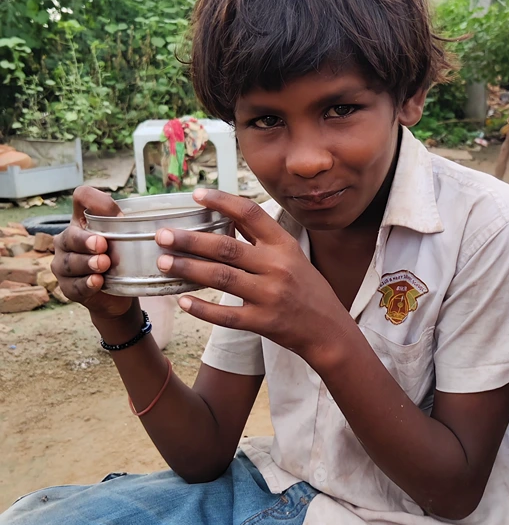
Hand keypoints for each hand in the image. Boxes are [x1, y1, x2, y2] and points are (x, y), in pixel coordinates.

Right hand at [52, 186, 131, 320]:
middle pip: (70, 235)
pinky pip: (73, 285)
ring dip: (87, 263)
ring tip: (103, 264)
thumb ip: (126, 226)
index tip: (118, 215)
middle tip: (102, 245)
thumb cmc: (120, 259)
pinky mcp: (67, 287)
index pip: (82, 197)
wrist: (117, 294)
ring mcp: (64, 264)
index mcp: (82, 221)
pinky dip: (86, 284)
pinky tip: (97, 282)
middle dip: (85, 240)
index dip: (95, 200)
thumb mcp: (126, 240)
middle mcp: (68, 240)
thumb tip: (128, 219)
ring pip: (70, 262)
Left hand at [154, 190, 353, 364]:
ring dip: (188, 269)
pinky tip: (183, 301)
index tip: (196, 195)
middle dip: (190, 240)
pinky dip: (203, 308)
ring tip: (163, 262)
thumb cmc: (307, 289)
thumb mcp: (291, 255)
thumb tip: (228, 213)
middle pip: (226, 248)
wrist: (329, 330)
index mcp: (284, 245)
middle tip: (163, 235)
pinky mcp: (263, 322)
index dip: (222, 202)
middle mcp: (277, 267)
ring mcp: (269, 296)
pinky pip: (226, 315)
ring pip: (221, 278)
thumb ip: (261, 237)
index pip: (250, 214)